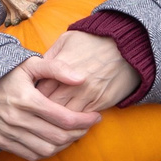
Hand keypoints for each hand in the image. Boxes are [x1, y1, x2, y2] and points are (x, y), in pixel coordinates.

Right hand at [0, 61, 102, 159]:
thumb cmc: (4, 72)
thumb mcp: (29, 64)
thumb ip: (57, 68)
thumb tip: (82, 78)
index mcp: (27, 99)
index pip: (64, 118)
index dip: (85, 120)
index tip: (96, 116)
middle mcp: (17, 119)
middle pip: (59, 136)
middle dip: (79, 133)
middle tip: (87, 125)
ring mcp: (8, 133)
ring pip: (47, 150)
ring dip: (65, 145)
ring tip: (73, 134)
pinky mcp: (0, 141)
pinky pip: (30, 155)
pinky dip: (47, 152)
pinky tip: (54, 141)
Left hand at [24, 28, 139, 112]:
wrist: (128, 45)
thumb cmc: (95, 40)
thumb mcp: (67, 40)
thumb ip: (50, 56)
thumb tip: (37, 70)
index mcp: (61, 68)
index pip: (40, 91)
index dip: (34, 98)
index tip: (32, 100)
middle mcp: (73, 84)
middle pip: (50, 107)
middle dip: (43, 112)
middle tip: (39, 114)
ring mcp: (88, 95)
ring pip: (66, 117)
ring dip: (59, 120)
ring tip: (53, 120)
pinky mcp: (101, 102)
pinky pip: (83, 118)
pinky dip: (76, 121)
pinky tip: (70, 120)